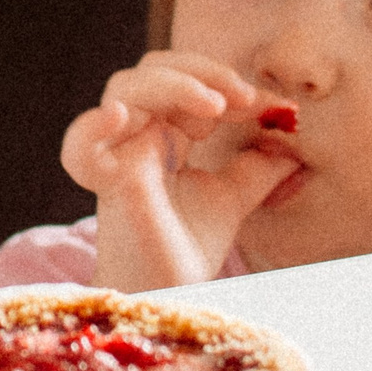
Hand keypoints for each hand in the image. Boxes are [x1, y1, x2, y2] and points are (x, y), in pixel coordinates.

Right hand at [62, 52, 298, 290]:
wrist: (170, 300)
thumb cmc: (185, 249)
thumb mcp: (234, 196)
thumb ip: (258, 164)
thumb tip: (290, 130)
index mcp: (163, 136)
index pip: (187, 83)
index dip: (226, 83)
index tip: (272, 107)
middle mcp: (136, 138)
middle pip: (153, 70)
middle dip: (202, 72)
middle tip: (244, 96)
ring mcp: (118, 156)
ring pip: (125, 88)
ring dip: (173, 84)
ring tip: (213, 106)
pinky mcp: (107, 184)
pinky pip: (81, 145)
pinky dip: (93, 125)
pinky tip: (119, 117)